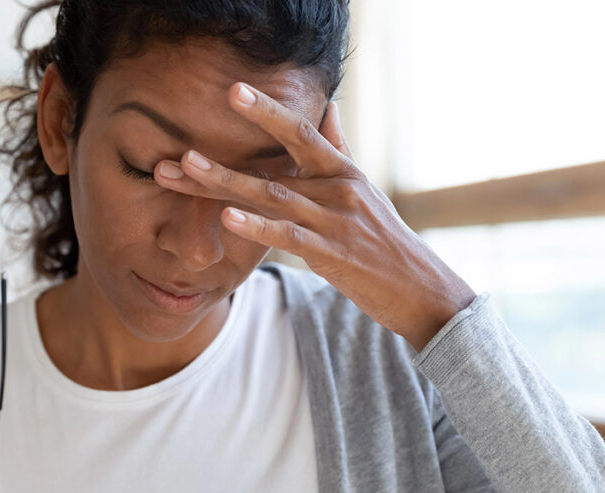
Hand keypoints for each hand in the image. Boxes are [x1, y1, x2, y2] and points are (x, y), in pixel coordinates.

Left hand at [153, 82, 476, 352]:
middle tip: (184, 143)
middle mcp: (336, 189)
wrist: (420, 288)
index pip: (300, 132)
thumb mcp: (364, 189)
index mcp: (341, 171)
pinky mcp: (332, 255)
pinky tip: (228, 218)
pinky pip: (288, 237)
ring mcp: (334, 221)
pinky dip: (258, 226)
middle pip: (273, 167)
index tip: (234, 92)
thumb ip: (339, 149)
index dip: (266, 112)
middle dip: (226, 155)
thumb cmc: (384, 239)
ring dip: (226, 184)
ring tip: (187, 169)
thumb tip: (329, 106)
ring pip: (272, 197)